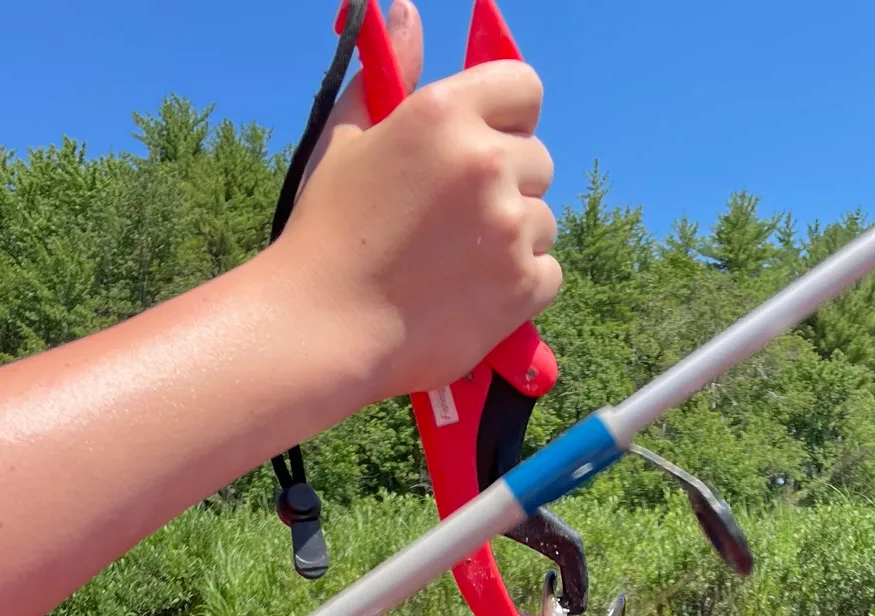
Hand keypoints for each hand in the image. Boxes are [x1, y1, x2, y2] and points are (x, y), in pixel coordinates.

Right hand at [264, 0, 559, 409]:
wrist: (324, 326)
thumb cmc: (327, 233)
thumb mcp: (348, 138)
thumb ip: (390, 75)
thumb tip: (406, 12)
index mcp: (445, 114)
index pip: (524, 87)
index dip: (510, 117)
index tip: (489, 143)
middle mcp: (486, 162)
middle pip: (537, 161)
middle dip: (507, 185)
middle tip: (455, 221)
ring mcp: (509, 226)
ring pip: (544, 221)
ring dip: (513, 239)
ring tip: (456, 264)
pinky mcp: (523, 286)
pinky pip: (549, 273)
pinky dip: (521, 287)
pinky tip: (473, 294)